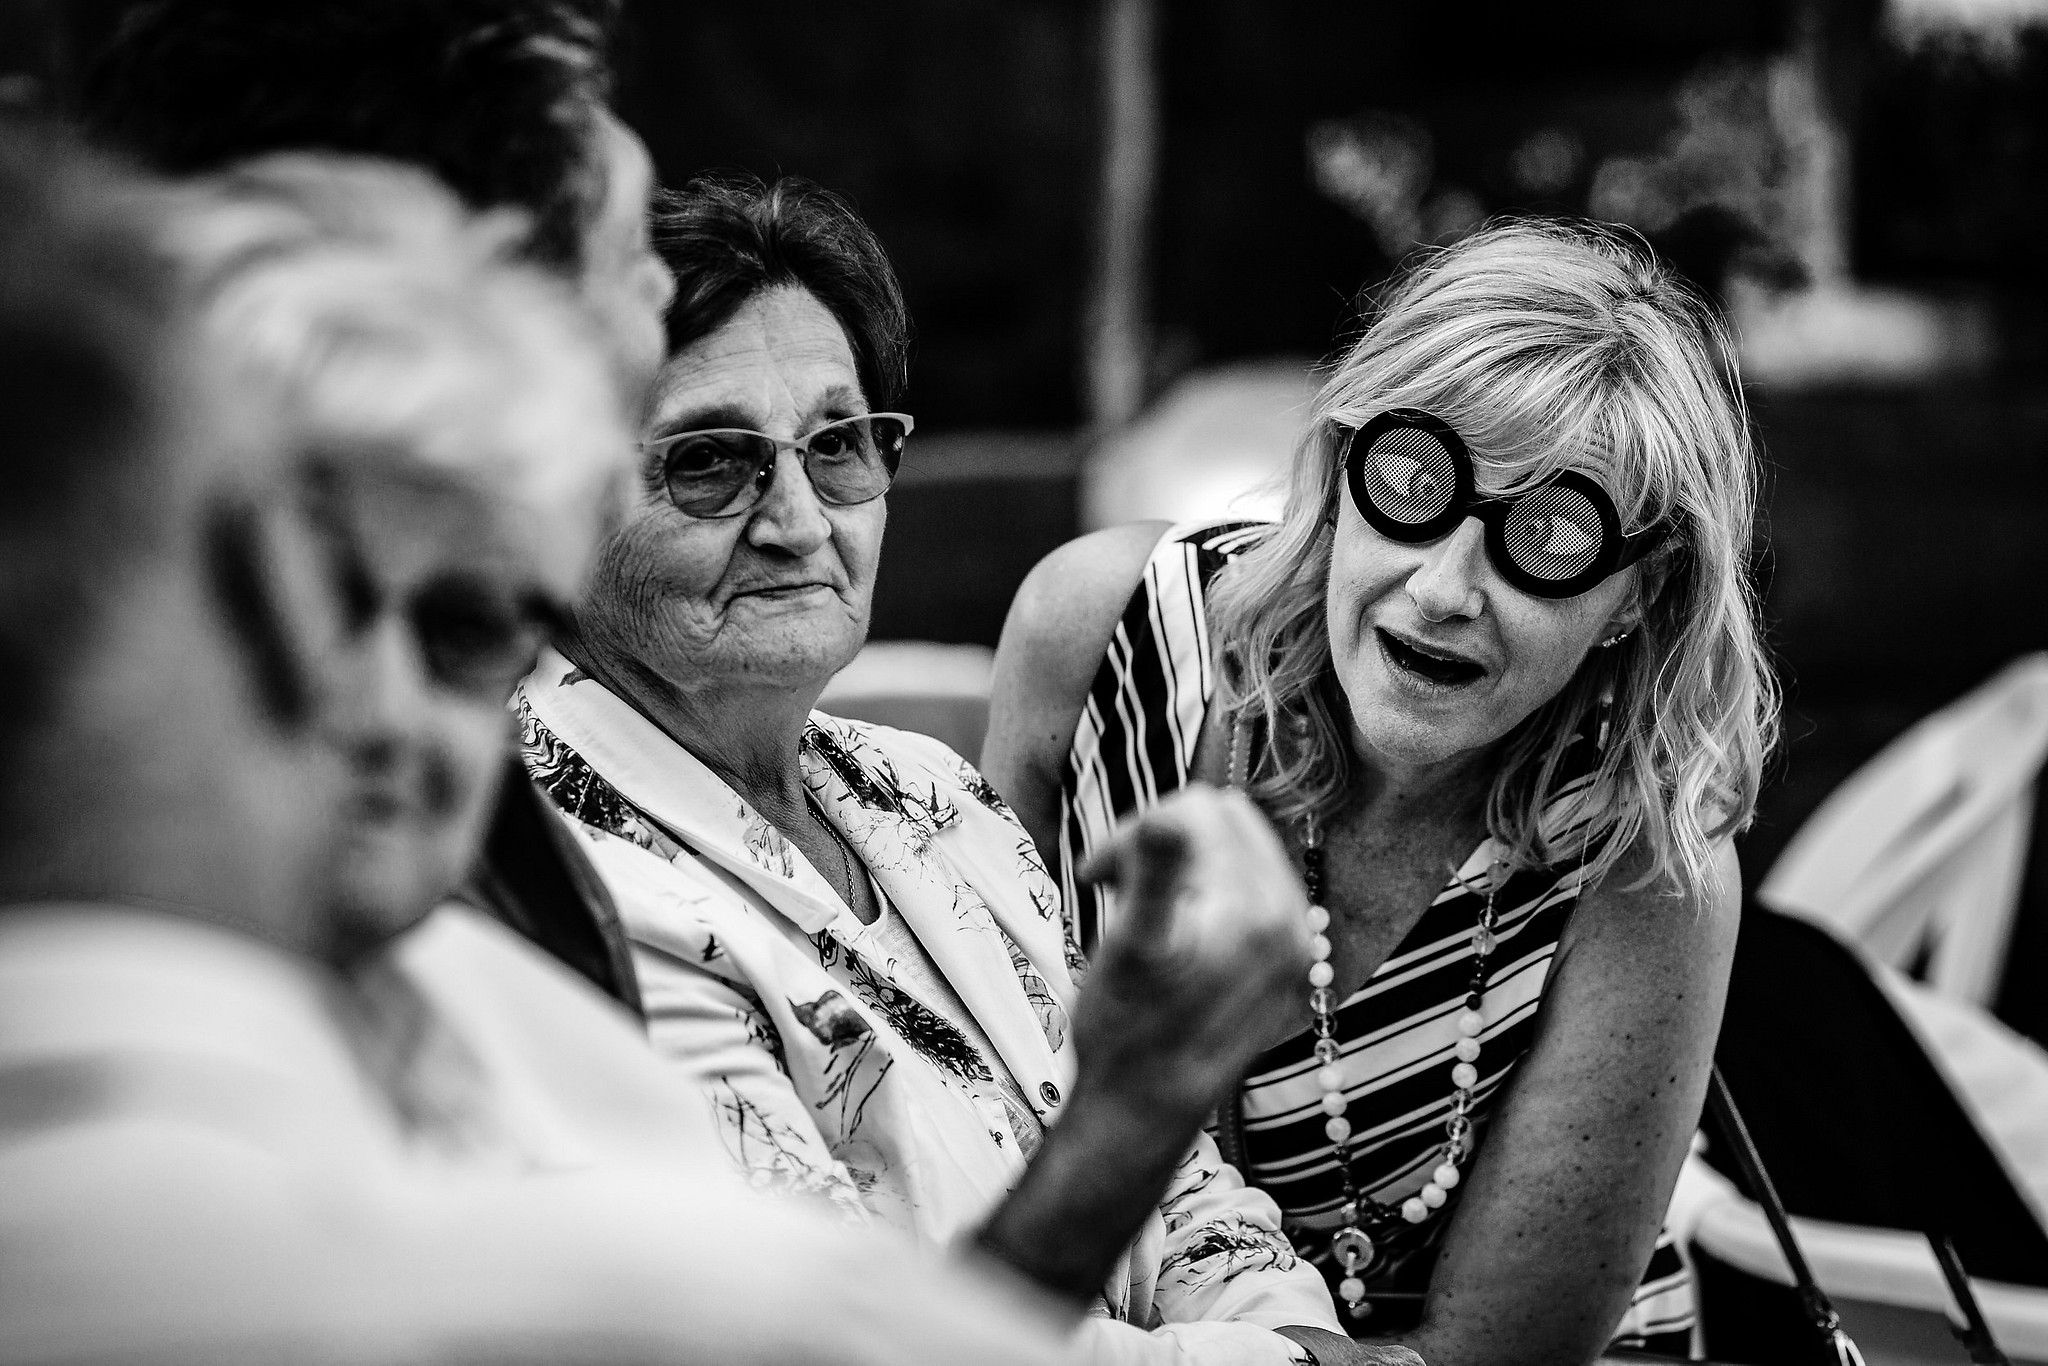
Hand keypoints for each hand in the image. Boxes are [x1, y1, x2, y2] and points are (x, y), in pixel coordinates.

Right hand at [972, 785, 1309, 1302]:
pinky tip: (1169, 931)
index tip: (1097, 877)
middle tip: (1114, 890)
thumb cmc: (1125, 1034)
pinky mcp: (1286, 963)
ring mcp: (1295, 944)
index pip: (1202, 810)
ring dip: (1179, 867)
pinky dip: (1201, 893)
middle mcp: (1294, 922)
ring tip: (1138, 913)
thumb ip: (1155, 874)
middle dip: (1163, 842)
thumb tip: (1166, 817)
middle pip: (1225, 822)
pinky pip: (1247, 889)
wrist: (1143, 1113)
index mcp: (1261, 910)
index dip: (1139, 831)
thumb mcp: (1131, 948)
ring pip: (1233, 852)